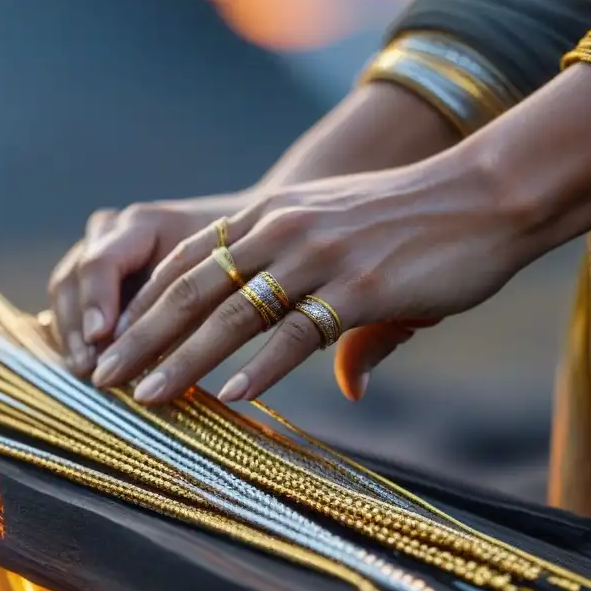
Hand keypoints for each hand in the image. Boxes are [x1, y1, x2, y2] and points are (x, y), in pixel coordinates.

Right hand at [48, 192, 247, 374]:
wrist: (234, 242)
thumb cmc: (233, 265)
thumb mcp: (219, 287)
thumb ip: (187, 317)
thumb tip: (164, 368)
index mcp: (142, 225)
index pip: (102, 261)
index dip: (96, 300)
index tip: (100, 337)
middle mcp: (111, 232)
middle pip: (73, 277)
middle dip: (77, 326)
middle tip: (89, 368)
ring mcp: (95, 250)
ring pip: (63, 288)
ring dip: (69, 332)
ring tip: (85, 371)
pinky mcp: (91, 274)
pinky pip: (67, 300)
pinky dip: (71, 331)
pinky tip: (82, 363)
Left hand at [89, 164, 522, 402]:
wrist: (487, 194)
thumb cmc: (419, 224)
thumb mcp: (353, 246)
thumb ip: (333, 309)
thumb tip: (349, 383)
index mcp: (272, 215)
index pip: (189, 260)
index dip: (145, 303)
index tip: (113, 341)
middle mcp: (282, 230)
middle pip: (193, 289)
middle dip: (142, 335)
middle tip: (103, 376)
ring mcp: (319, 256)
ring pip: (232, 314)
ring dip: (182, 359)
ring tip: (145, 396)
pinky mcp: (360, 287)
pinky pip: (296, 332)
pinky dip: (260, 367)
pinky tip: (229, 395)